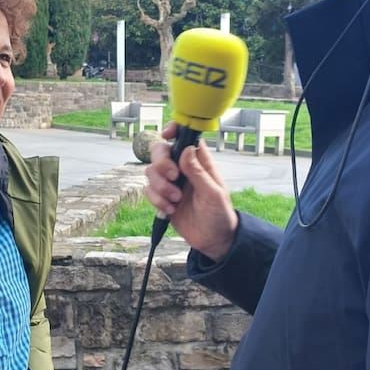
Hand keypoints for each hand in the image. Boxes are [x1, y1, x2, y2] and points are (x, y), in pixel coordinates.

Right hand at [144, 122, 238, 259]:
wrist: (213, 240)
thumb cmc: (220, 214)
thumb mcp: (213, 194)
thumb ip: (198, 172)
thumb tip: (186, 150)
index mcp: (199, 162)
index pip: (184, 137)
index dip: (173, 130)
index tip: (167, 135)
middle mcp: (182, 168)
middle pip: (159, 151)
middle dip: (161, 164)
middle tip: (173, 177)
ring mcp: (171, 182)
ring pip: (151, 171)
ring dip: (160, 186)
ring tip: (176, 200)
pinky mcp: (162, 197)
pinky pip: (149, 190)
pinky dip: (157, 200)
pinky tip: (171, 209)